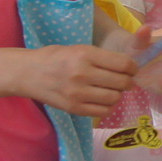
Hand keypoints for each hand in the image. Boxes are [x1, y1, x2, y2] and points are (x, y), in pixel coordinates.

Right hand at [13, 44, 136, 116]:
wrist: (28, 73)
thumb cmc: (55, 57)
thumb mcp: (78, 49)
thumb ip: (101, 58)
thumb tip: (128, 68)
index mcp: (85, 55)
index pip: (123, 64)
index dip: (133, 67)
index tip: (132, 69)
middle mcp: (82, 74)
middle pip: (121, 82)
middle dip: (128, 82)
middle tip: (125, 81)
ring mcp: (78, 94)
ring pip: (114, 98)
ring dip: (117, 94)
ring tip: (111, 90)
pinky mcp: (74, 108)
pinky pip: (103, 111)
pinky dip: (108, 106)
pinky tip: (102, 100)